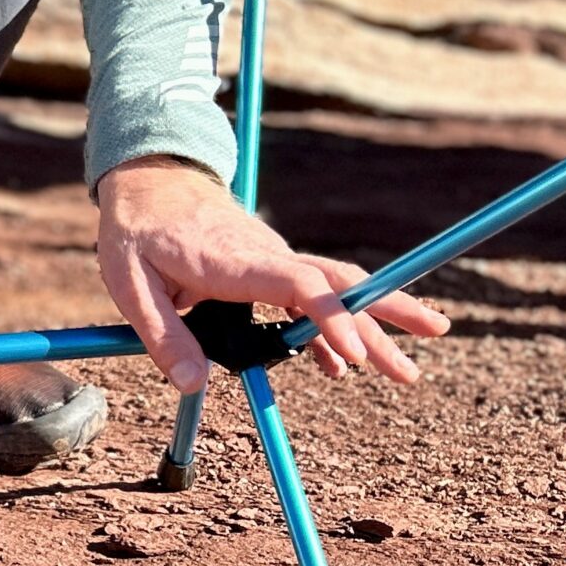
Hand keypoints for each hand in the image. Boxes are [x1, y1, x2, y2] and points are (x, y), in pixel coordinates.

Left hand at [94, 155, 450, 392]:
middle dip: (387, 311)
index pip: (298, 284)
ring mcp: (273, 258)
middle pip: (339, 282)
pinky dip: (332, 328)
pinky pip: (311, 296)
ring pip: (335, 288)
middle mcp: (266, 256)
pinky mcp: (269, 265)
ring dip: (374, 324)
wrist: (149, 179)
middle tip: (435, 335)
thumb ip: (163, 336)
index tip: (354, 353)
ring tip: (408, 370)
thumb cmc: (137, 230)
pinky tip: (341, 364)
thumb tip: (192, 386)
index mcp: (233, 260)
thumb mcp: (131, 285)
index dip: (330, 316)